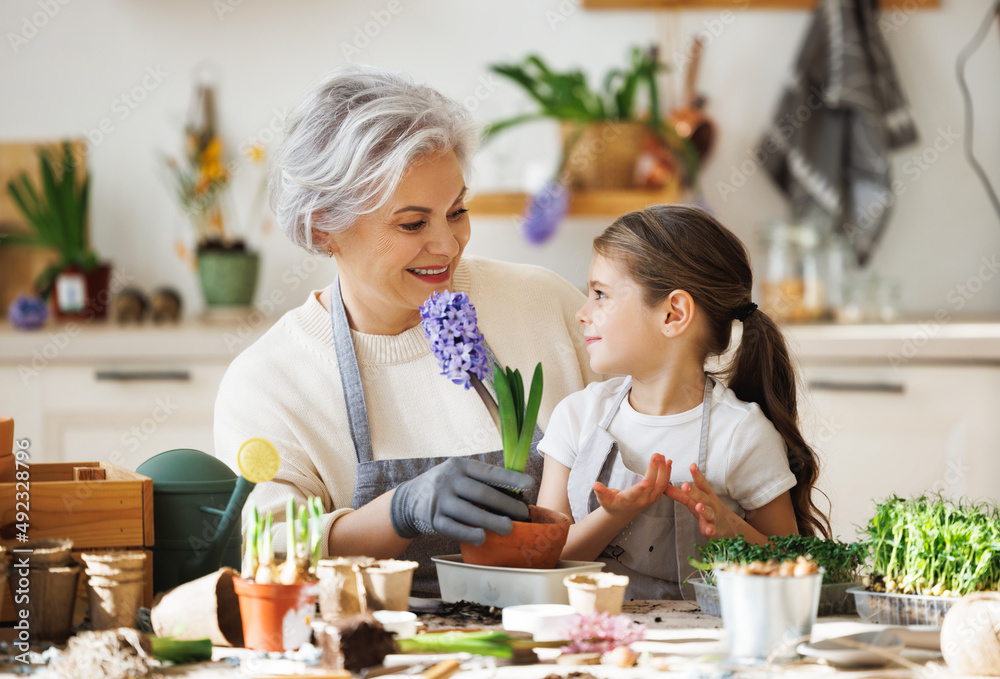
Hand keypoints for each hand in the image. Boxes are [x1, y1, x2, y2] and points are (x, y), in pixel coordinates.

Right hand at [390, 457, 532, 544]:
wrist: (409, 499)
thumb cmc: (445, 486)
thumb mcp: (458, 474)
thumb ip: (480, 480)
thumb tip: (515, 492)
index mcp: (460, 466)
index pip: (488, 472)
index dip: (509, 478)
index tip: (529, 483)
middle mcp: (449, 481)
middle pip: (481, 493)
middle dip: (505, 504)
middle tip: (523, 514)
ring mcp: (440, 500)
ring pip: (468, 512)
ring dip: (490, 521)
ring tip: (508, 528)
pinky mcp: (433, 520)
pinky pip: (453, 528)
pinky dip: (468, 533)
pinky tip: (482, 538)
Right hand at [593, 454, 671, 517]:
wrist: (622, 513)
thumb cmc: (612, 504)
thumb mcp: (603, 499)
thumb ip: (600, 491)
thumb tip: (594, 485)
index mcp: (628, 500)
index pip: (635, 494)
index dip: (640, 489)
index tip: (646, 482)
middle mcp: (642, 500)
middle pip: (652, 485)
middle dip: (655, 470)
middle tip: (656, 455)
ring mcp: (651, 499)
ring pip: (661, 484)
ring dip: (664, 470)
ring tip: (663, 456)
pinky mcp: (656, 495)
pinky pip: (664, 484)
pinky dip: (667, 473)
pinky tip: (668, 462)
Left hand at [664, 463, 737, 537]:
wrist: (726, 525)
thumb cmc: (706, 507)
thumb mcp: (692, 499)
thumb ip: (677, 493)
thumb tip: (662, 485)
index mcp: (705, 494)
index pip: (701, 483)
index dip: (697, 474)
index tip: (692, 465)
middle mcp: (710, 503)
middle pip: (701, 496)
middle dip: (694, 491)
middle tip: (685, 485)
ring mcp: (713, 516)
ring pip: (708, 512)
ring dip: (704, 509)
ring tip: (698, 506)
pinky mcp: (713, 528)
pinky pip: (712, 529)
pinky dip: (710, 530)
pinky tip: (708, 531)